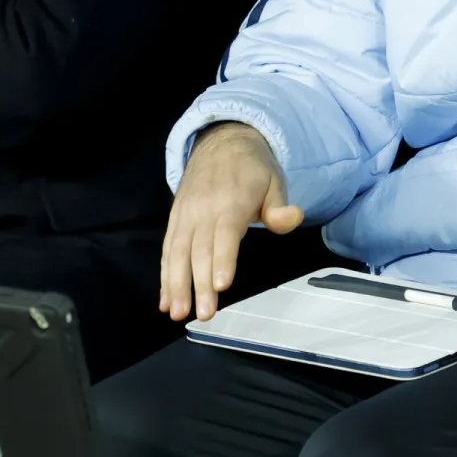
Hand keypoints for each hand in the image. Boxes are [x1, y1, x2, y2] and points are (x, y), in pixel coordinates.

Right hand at [160, 122, 303, 321]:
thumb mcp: (274, 181)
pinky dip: (164, 275)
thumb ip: (278, 206)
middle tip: (204, 314)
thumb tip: (292, 218)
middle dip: (199, 284)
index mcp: (231, 201)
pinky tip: (166, 300)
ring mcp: (186, 215)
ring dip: (175, 285)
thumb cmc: (251, 168)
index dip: (223, 260)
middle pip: (200, 250)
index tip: (221, 285)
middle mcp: (204, 209)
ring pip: (177, 253)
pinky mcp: (176, 220)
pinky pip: (167, 249)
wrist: (220, 141)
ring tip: (176, 312)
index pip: (226, 234)